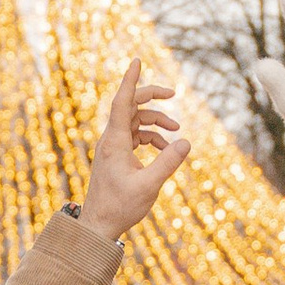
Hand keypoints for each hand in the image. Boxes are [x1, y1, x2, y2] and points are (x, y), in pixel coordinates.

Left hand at [82, 59, 189, 234]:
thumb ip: (168, 163)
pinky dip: (151, 138)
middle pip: (130, 105)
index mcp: (114, 141)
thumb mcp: (149, 186)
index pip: (122, 101)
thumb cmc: (120, 207)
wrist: (98, 225)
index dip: (130, 79)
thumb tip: (186, 142)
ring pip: (134, 121)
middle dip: (151, 96)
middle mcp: (111, 139)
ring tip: (176, 130)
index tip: (137, 59)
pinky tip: (166, 150)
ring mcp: (112, 147)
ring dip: (155, 121)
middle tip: (173, 93)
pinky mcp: (116, 156)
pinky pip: (135, 136)